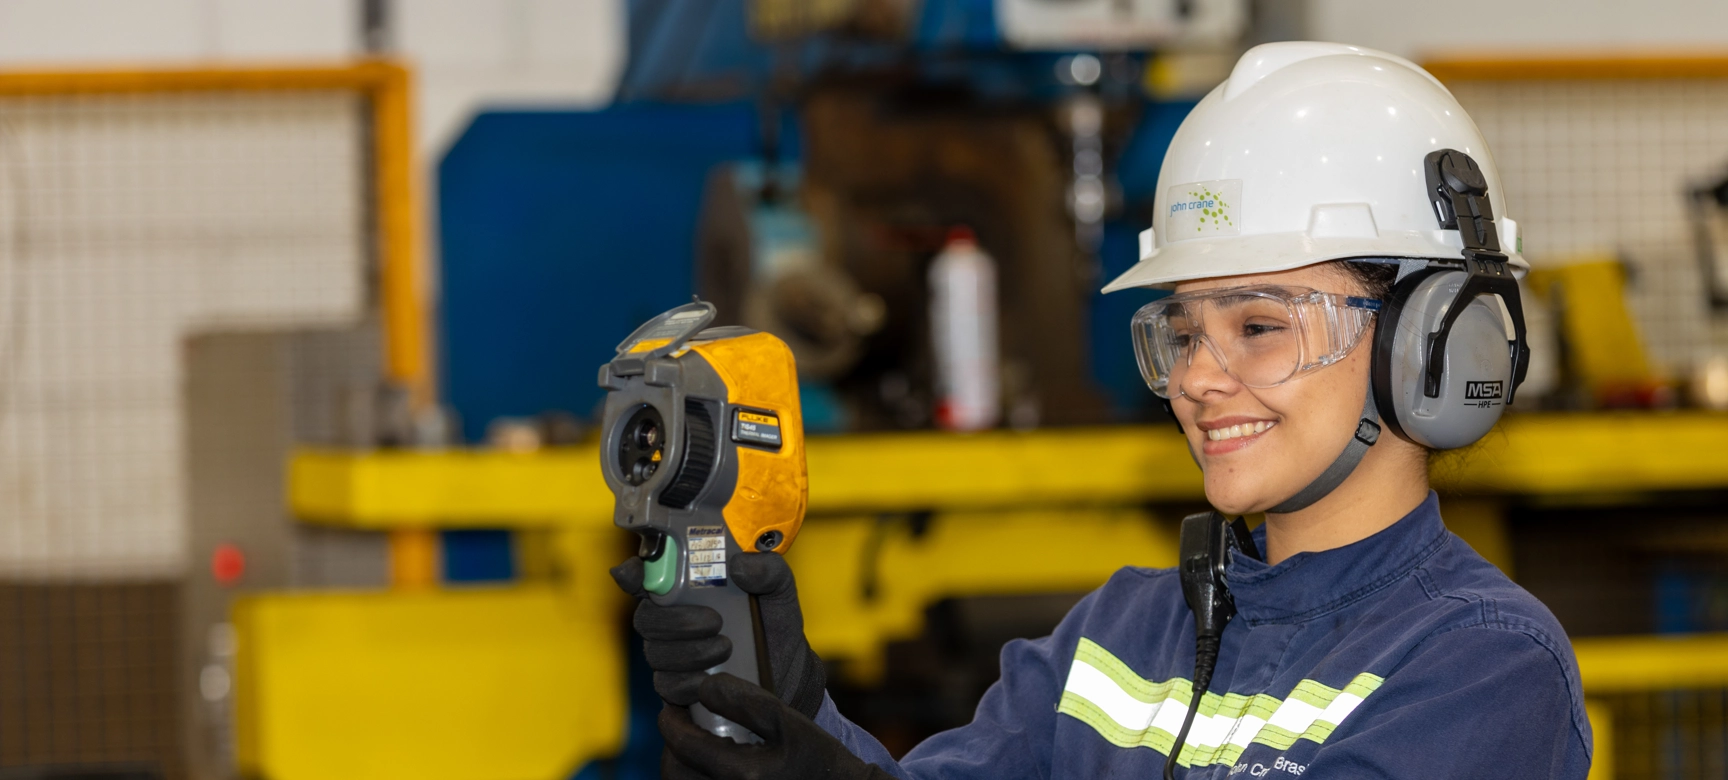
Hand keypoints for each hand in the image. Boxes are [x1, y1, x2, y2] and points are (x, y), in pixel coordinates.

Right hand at [611, 551, 826, 718]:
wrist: (788, 673)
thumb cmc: (774, 624)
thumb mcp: (779, 588)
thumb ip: (767, 569)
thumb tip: (739, 565)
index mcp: (687, 588)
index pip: (646, 575)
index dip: (634, 572)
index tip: (635, 573)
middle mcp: (671, 620)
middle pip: (645, 618)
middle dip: (676, 621)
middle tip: (715, 621)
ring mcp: (671, 655)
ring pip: (656, 654)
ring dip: (690, 652)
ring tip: (726, 648)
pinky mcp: (678, 688)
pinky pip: (668, 686)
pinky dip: (690, 682)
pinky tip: (714, 678)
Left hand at [660, 673, 892, 779]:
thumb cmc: (818, 759)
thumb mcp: (788, 721)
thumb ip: (745, 702)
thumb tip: (703, 687)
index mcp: (741, 774)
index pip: (682, 745)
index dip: (670, 721)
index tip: (671, 703)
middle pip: (673, 772)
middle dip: (671, 743)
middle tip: (680, 720)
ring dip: (680, 761)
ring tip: (695, 739)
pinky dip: (694, 776)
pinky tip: (709, 761)